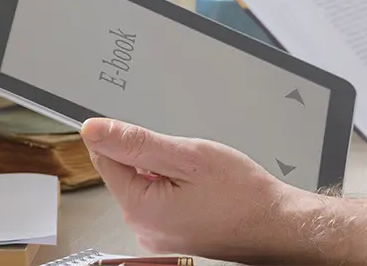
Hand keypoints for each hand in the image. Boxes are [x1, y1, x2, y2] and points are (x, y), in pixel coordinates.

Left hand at [80, 118, 306, 261]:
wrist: (272, 224)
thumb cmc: (239, 193)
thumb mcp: (188, 155)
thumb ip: (137, 143)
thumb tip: (94, 130)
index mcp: (139, 207)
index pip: (105, 160)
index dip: (121, 135)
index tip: (146, 129)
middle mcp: (141, 228)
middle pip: (129, 173)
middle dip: (155, 155)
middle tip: (191, 157)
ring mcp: (157, 235)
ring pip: (148, 185)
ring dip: (169, 171)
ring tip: (203, 175)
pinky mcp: (171, 236)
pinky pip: (163, 201)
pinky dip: (179, 187)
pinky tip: (204, 189)